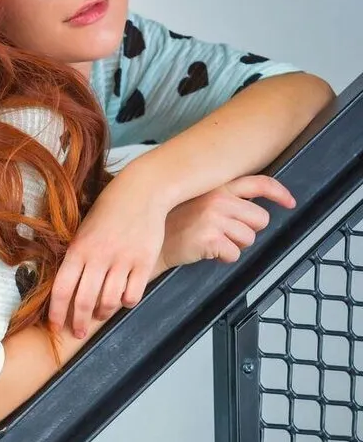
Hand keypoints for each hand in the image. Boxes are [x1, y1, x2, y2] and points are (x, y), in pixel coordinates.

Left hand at [48, 172, 169, 338]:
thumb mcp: (83, 229)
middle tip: (78, 332)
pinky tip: (123, 299)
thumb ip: (75, 256)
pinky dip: (126, 303)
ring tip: (101, 314)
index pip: (62, 289)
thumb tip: (66, 286)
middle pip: (84, 302)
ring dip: (102, 314)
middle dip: (78, 323)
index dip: (56, 312)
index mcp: (78, 249)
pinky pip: (132, 295)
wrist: (142, 190)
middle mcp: (99, 257)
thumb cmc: (109, 209)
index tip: (55, 326)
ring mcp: (123, 261)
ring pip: (108, 302)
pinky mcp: (144, 262)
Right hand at [161, 174, 295, 268]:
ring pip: (249, 239)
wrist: (152, 242)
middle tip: (226, 232)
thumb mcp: (200, 201)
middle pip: (260, 219)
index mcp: (218, 186)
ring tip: (213, 241)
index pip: (259, 183)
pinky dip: (223, 258)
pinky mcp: (210, 238)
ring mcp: (214, 218)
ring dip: (234, 245)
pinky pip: (234, 254)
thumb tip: (254, 207)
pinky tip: (207, 251)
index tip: (290, 202)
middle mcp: (218, 199)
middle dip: (248, 230)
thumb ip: (225, 198)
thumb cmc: (175, 224)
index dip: (279, 193)